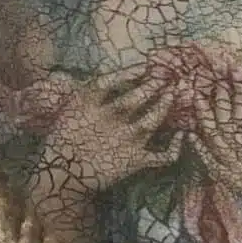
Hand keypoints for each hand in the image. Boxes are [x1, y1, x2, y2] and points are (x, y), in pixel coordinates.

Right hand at [34, 68, 183, 196]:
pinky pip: (161, 155)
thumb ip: (86, 94)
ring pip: (152, 120)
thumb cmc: (59, 143)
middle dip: (153, 85)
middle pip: (137, 98)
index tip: (144, 66)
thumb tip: (103, 80)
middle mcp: (111, 119)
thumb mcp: (67, 110)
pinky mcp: (135, 160)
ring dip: (164, 106)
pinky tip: (181, 136)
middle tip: (166, 77)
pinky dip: (174, 147)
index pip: (114, 82)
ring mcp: (125, 140)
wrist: (61, 175)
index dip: (130, 73)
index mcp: (91, 105)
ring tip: (172, 94)